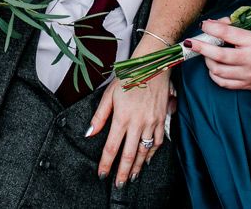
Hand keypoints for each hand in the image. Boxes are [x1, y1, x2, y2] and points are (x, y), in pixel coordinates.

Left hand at [89, 71, 170, 186]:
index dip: (106, 163)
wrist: (152, 66)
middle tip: (118, 184)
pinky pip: (158, 142)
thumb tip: (89, 133)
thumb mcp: (109, 94)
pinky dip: (152, 154)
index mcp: (122, 117)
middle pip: (130, 155)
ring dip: (138, 167)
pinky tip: (148, 160)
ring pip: (145, 152)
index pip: (111, 147)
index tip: (102, 174)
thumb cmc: (128, 77)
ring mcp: (151, 123)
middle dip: (123, 173)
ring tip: (132, 177)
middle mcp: (138, 123)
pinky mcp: (161, 120)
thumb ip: (99, 116)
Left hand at [187, 18, 250, 90]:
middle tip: (189, 42)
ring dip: (207, 61)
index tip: (202, 25)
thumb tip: (208, 24)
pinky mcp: (247, 86)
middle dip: (200, 47)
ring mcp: (249, 75)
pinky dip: (214, 74)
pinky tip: (213, 67)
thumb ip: (230, 26)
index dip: (210, 28)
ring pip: (218, 70)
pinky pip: (223, 83)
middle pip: (219, 55)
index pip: (226, 33)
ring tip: (207, 54)